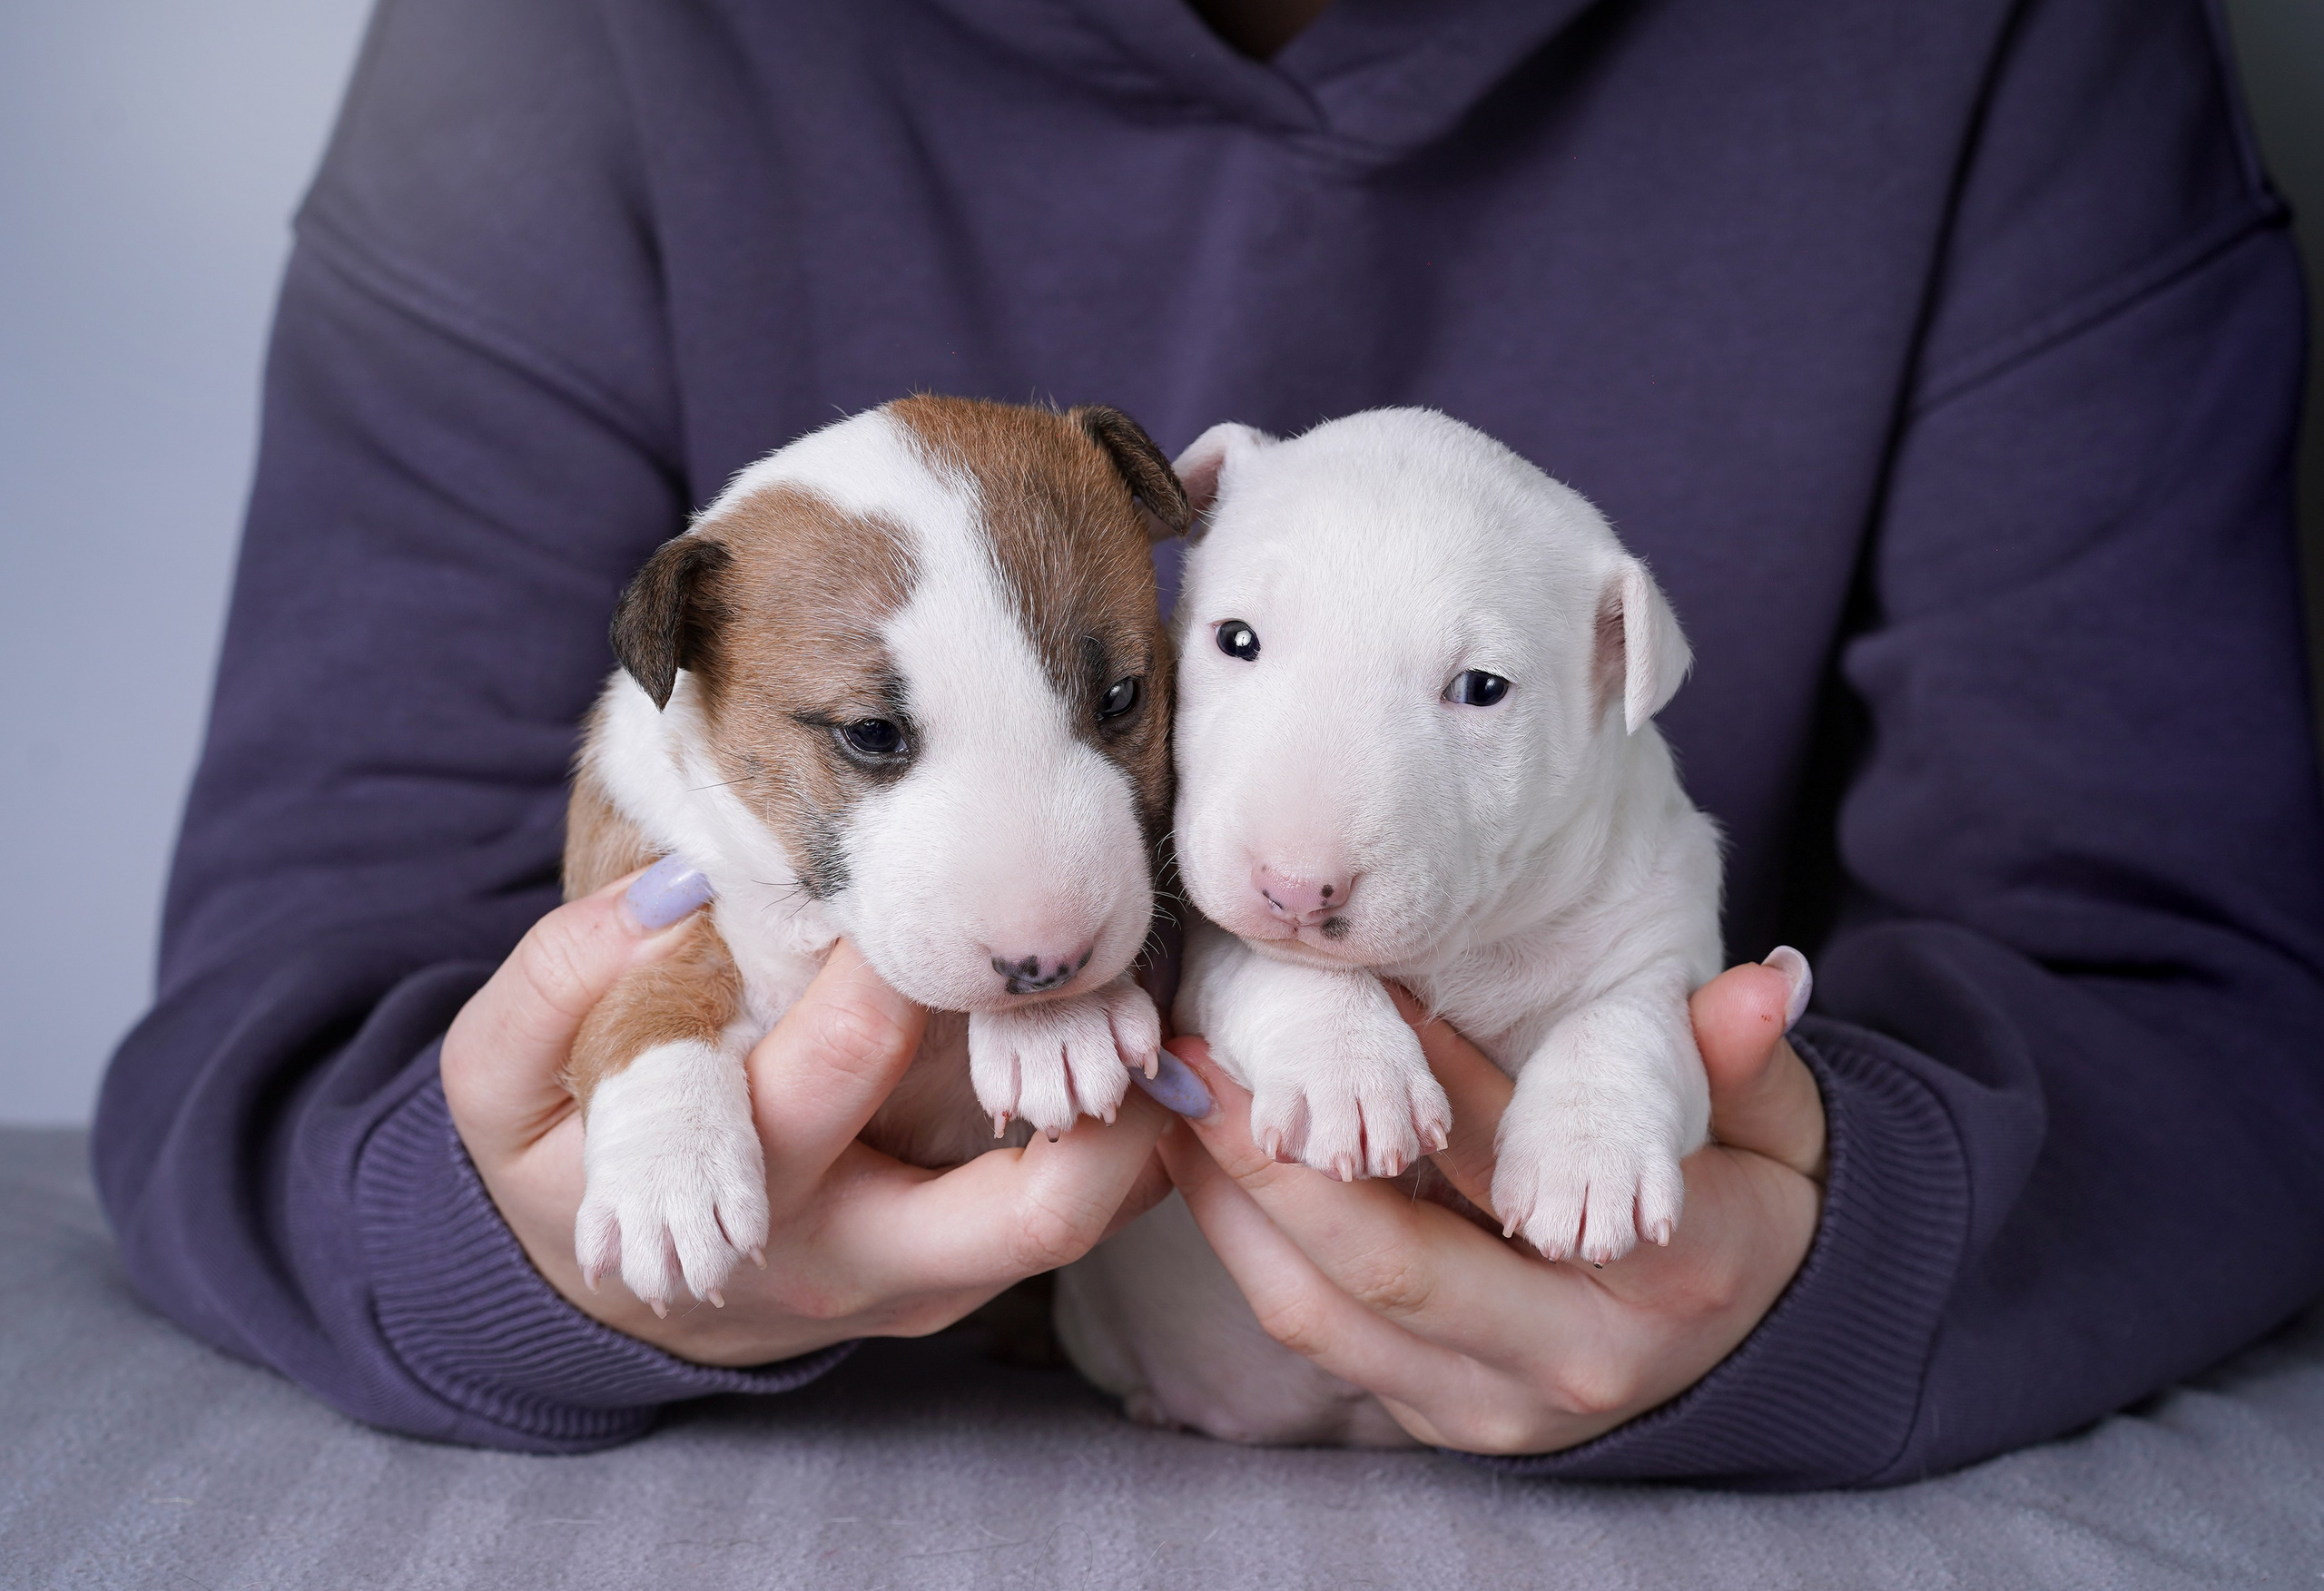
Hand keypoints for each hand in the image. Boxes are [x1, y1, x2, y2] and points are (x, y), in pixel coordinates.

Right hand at [441, 871, 1172, 1365]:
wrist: (608, 1274)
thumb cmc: (561, 1150)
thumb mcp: (498, 1077)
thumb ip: (555, 976)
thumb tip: (673, 888)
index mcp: (736, 1194)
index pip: (839, 1068)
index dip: (898, 967)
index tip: (927, 879)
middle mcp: (850, 1256)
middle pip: (1021, 1203)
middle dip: (1075, 1067)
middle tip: (1098, 955)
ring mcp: (922, 1282)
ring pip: (1072, 1223)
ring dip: (1136, 1123)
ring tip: (1156, 1008)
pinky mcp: (963, 1277)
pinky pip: (1073, 1217)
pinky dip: (1123, 1141)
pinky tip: (1133, 1047)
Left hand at [1154, 957, 1823, 1452]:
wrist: (1759, 1346)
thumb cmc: (1748, 1201)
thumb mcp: (1771, 1131)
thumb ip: (1742, 1061)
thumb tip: (1770, 981)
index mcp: (1666, 1278)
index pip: (1517, 1167)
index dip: (1424, 1079)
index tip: (1345, 993)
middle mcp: (1570, 1360)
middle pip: (1391, 1266)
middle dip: (1274, 1162)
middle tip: (1190, 1061)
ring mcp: (1493, 1405)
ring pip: (1327, 1315)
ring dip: (1233, 1206)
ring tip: (1169, 1102)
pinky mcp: (1437, 1416)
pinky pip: (1319, 1337)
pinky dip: (1252, 1248)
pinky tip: (1205, 1165)